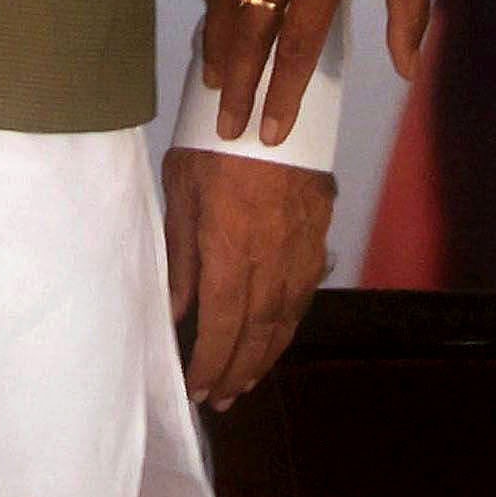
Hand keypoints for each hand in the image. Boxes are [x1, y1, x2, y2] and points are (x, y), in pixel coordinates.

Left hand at [163, 148, 331, 410]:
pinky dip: (289, 323)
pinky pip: (305, 291)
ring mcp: (300, 246)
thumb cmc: (213, 140)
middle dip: (236, 371)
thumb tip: (176, 312)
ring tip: (243, 381)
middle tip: (219, 398)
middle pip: (256, 332)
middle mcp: (270, 255)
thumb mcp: (181, 189)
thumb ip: (180, 256)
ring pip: (285, 318)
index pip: (222, 324)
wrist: (272, 98)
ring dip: (265, 356)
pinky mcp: (319, 232)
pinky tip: (275, 336)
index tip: (196, 387)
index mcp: (230, 246)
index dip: (210, 363)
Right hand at [191, 0, 434, 146]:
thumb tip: (404, 71)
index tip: (270, 133)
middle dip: (237, 84)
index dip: (280, 94)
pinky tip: (213, 9)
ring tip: (213, 78)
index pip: (295, 45)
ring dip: (217, 42)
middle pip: (249, 30)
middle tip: (227, 124)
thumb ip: (408, 15)